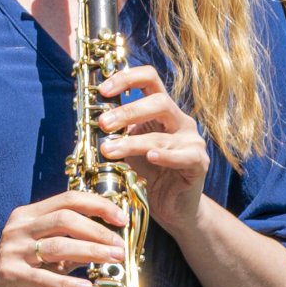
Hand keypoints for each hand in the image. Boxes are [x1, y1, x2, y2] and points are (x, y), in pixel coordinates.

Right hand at [0, 189, 130, 286]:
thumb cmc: (20, 277)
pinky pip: (45, 277)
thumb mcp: (47, 258)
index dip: (98, 205)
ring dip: (90, 252)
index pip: (67, 200)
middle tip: (119, 246)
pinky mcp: (10, 274)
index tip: (121, 219)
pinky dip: (68, 283)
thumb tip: (108, 246)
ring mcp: (13, 250)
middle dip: (98, 231)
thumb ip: (71, 247)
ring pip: (58, 246)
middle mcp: (19, 227)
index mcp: (29, 216)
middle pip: (65, 219)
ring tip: (113, 261)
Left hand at [98, 63, 208, 240]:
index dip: (127, 78)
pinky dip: (165, 156)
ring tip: (108, 151)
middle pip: (159, 101)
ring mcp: (192, 141)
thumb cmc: (150, 176)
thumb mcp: (128, 149)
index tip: (103, 90)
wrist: (173, 208)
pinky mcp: (199, 163)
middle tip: (103, 124)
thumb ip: (115, 133)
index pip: (150, 79)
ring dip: (132, 142)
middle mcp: (180, 121)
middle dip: (128, 111)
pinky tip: (150, 158)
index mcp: (163, 110)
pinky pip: (184, 156)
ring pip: (162, 135)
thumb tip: (86, 121)